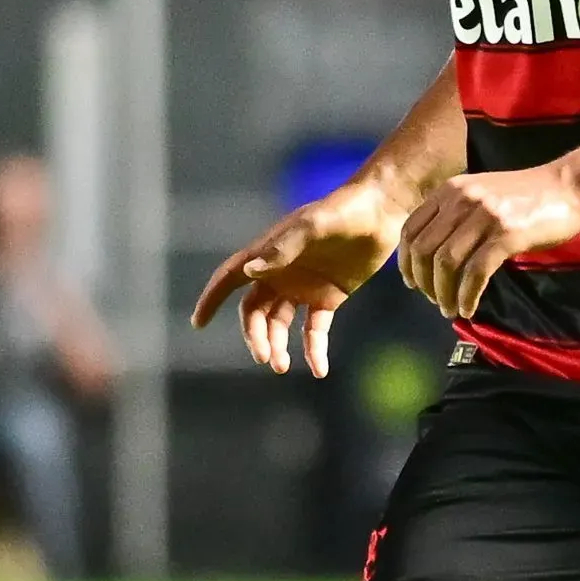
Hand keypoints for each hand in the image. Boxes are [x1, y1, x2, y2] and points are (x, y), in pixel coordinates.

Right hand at [190, 183, 404, 375]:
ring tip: (283, 366)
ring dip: (277, 346)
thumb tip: (249, 271)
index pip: (230, 277)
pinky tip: (318, 369)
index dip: (212, 298)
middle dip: (255, 336)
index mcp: (269, 253)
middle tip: (265, 357)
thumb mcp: (313, 225)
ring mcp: (303, 287)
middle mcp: (280, 273)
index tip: (198, 323)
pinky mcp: (328, 297)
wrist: (381, 210)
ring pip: (279, 324)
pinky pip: (314, 330)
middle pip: (255, 311)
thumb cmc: (343, 210)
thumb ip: (283, 247)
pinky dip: (313, 350)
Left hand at [399, 166, 579, 319]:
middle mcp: (461, 200)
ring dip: (444, 294)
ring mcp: (484, 216)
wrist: (571, 185)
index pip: (410, 230)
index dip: (406, 262)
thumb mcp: (483, 194)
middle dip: (425, 283)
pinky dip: (467, 295)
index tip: (413, 283)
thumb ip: (457, 215)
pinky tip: (469, 308)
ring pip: (446, 264)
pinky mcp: (507, 234)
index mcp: (450, 190)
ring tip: (451, 310)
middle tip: (435, 302)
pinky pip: (476, 272)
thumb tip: (436, 256)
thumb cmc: (529, 195)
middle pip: (423, 250)